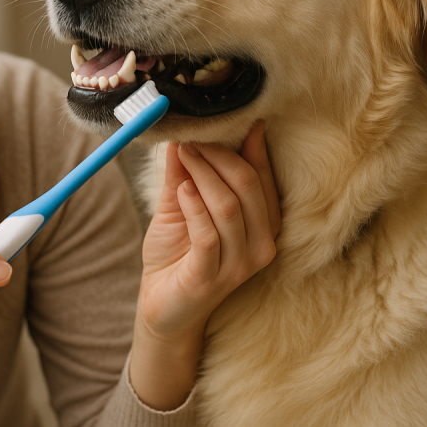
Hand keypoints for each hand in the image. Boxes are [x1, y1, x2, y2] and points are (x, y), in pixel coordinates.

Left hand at [130, 121, 280, 409]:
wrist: (163, 305)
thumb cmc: (177, 252)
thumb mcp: (182, 204)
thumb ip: (186, 171)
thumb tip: (183, 131)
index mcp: (263, 223)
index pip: (262, 175)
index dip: (243, 144)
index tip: (218, 120)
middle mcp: (262, 243)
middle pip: (248, 184)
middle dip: (217, 155)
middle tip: (190, 139)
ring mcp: (240, 264)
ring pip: (228, 205)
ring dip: (202, 173)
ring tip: (182, 157)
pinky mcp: (213, 278)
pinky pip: (209, 234)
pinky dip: (193, 206)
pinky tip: (180, 191)